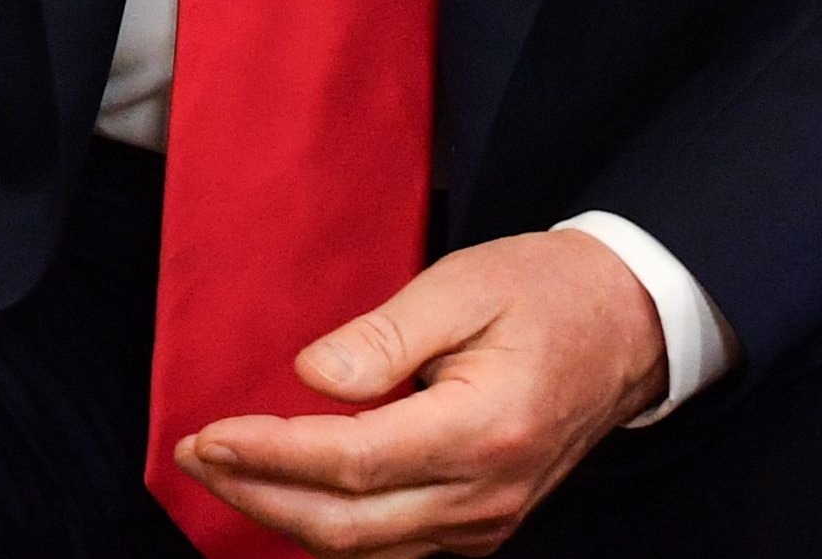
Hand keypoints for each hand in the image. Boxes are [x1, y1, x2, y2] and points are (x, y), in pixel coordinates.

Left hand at [174, 230, 668, 553]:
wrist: (628, 328)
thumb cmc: (545, 295)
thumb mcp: (460, 288)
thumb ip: (381, 337)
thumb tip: (310, 376)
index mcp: (483, 430)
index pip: (349, 462)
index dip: (268, 454)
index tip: (206, 433)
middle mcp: (486, 493)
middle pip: (346, 525)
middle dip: (256, 495)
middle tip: (193, 455)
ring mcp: (487, 518)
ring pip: (365, 548)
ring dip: (283, 516)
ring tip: (221, 471)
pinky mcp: (481, 523)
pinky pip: (392, 546)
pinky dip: (330, 526)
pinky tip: (284, 492)